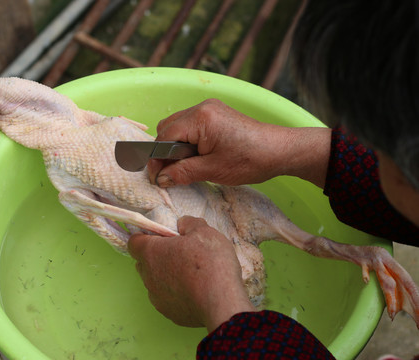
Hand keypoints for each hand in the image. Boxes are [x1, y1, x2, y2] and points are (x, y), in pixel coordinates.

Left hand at [128, 216, 255, 332]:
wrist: (222, 303)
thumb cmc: (210, 263)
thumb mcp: (204, 231)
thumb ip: (188, 223)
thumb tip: (182, 224)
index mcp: (151, 252)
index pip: (134, 242)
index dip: (146, 237)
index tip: (161, 236)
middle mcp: (148, 276)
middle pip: (143, 262)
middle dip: (157, 256)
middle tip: (179, 253)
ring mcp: (156, 297)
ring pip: (155, 282)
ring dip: (166, 276)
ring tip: (190, 274)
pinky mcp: (168, 313)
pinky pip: (167, 298)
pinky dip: (176, 293)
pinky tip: (194, 291)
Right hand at [147, 98, 330, 187]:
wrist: (280, 150)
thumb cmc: (250, 159)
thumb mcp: (212, 170)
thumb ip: (182, 173)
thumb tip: (160, 178)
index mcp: (199, 118)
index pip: (164, 137)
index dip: (156, 159)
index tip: (156, 177)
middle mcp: (201, 108)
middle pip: (167, 128)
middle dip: (165, 151)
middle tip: (171, 173)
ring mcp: (209, 109)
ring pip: (178, 127)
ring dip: (176, 147)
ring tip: (186, 166)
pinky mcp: (216, 114)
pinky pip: (190, 126)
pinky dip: (187, 141)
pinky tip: (197, 157)